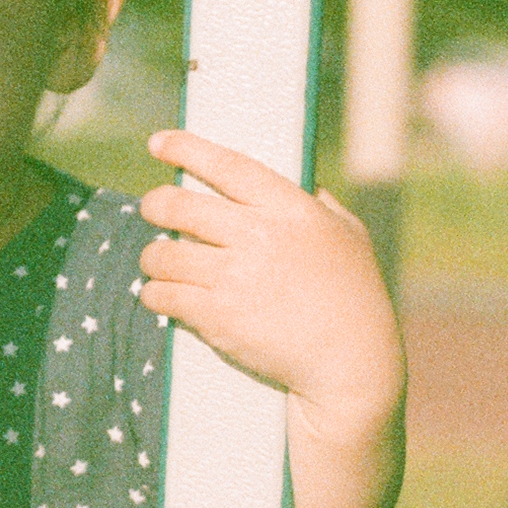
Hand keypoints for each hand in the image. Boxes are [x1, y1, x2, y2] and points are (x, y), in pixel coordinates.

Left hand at [139, 129, 404, 507]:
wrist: (351, 365)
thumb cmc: (356, 299)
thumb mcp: (350, 238)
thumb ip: (323, 206)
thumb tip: (305, 187)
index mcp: (291, 209)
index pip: (226, 165)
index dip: (185, 148)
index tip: (158, 142)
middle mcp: (258, 236)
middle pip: (178, 206)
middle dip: (155, 204)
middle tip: (152, 208)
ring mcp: (234, 277)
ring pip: (162, 253)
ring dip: (152, 256)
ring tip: (157, 260)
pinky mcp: (217, 317)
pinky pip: (163, 295)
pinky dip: (154, 293)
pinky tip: (158, 294)